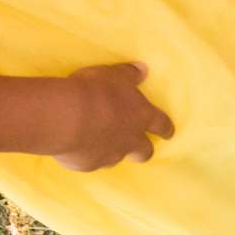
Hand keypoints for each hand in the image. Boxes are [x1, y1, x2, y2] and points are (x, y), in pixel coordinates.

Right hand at [49, 62, 171, 171]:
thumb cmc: (95, 91)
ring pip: (116, 158)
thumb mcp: (113, 75)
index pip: (162, 125)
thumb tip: (142, 69)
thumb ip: (129, 74)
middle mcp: (130, 140)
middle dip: (143, 150)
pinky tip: (76, 148)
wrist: (66, 116)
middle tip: (139, 149)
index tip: (169, 134)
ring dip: (112, 152)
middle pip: (144, 152)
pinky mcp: (89, 165)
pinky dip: (86, 155)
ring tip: (99, 143)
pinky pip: (91, 162)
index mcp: (141, 116)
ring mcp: (110, 156)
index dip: (166, 129)